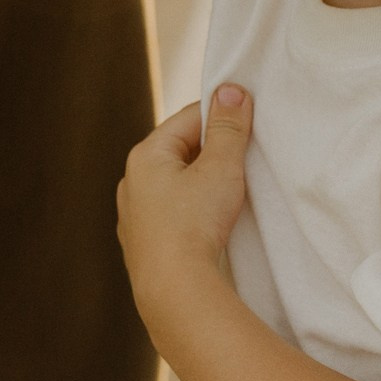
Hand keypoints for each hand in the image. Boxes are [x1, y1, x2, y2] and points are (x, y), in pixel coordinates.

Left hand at [118, 85, 253, 308]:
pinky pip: (171, 215)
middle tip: (244, 162)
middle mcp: (132, 182)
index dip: (221, 117)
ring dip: (202, 184)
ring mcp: (134, 216)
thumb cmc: (194, 224)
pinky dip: (191, 212)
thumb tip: (231, 90)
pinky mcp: (143, 244)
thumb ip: (228, 128)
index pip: (188, 119)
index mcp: (145, 155)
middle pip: (181, 151)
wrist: (174, 290)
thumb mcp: (220, 168)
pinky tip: (210, 224)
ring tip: (230, 194)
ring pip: (175, 185)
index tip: (249, 122)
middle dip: (213, 153)